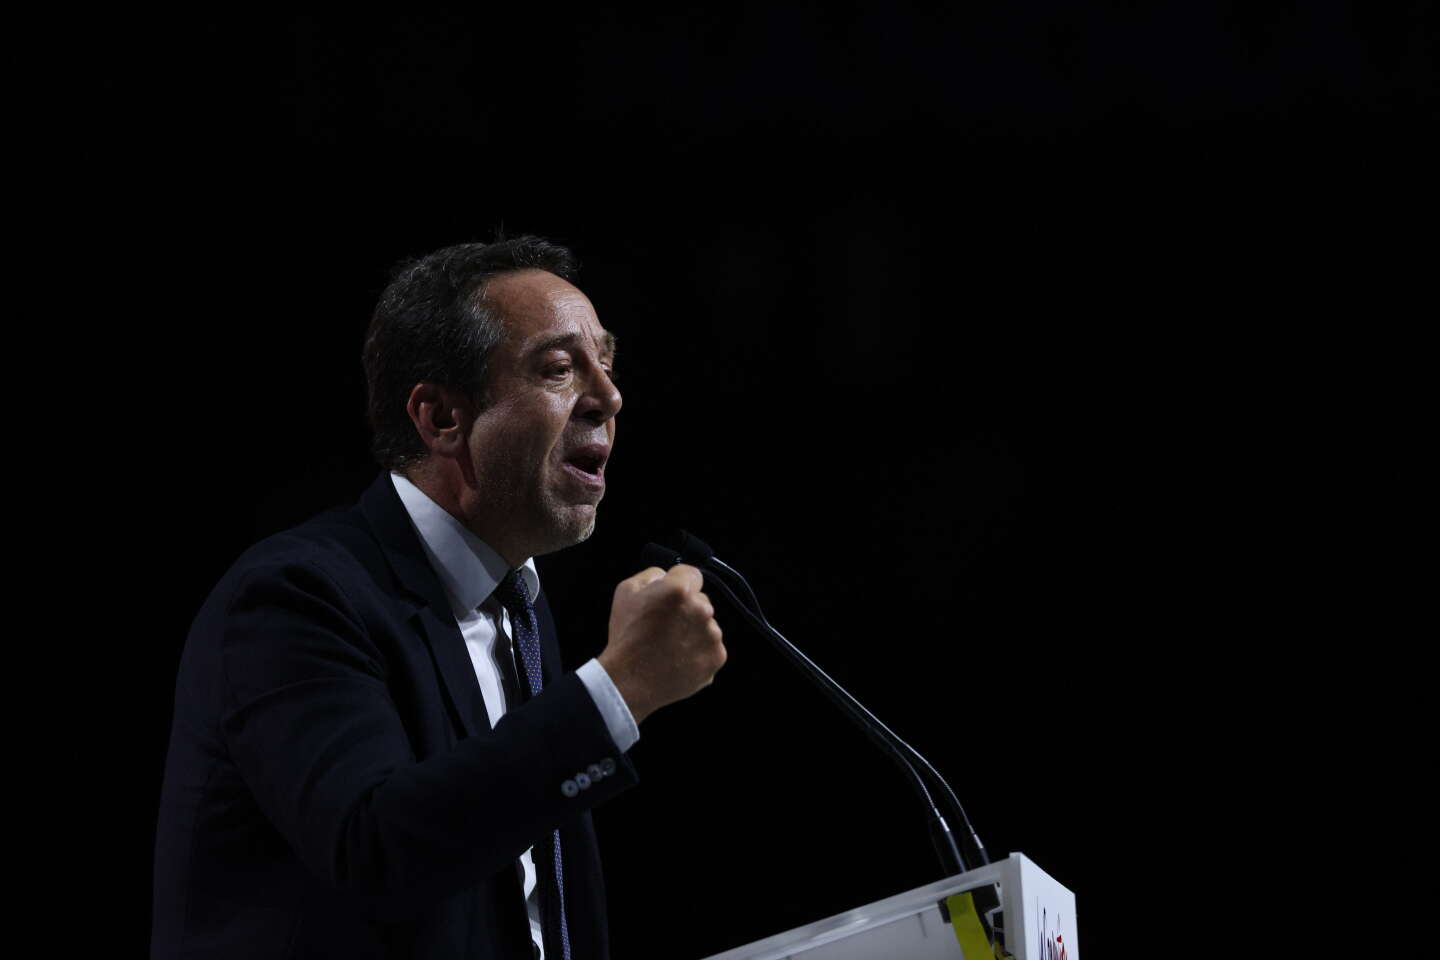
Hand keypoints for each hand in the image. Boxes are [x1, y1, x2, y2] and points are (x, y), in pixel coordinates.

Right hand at [597, 564, 726, 723]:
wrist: (630, 680)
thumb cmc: (626, 637)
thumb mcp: (626, 591)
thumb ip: (652, 575)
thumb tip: (666, 576)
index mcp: (679, 590)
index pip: (692, 574)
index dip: (678, 583)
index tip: (670, 596)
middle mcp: (701, 610)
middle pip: (700, 600)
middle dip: (686, 609)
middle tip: (665, 626)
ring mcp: (711, 635)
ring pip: (707, 624)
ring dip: (693, 631)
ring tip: (669, 645)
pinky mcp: (716, 657)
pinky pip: (711, 647)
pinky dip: (698, 651)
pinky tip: (678, 657)